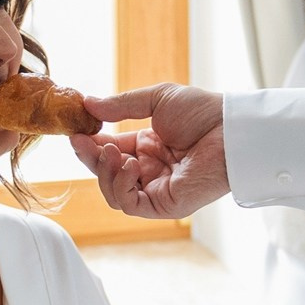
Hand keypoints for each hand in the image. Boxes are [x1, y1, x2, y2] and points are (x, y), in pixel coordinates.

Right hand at [71, 84, 228, 218]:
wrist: (230, 129)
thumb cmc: (203, 112)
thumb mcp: (156, 99)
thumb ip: (121, 105)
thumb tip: (88, 104)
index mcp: (148, 147)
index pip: (109, 151)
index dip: (90, 144)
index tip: (74, 131)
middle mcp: (150, 170)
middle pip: (106, 173)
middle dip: (90, 157)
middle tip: (80, 140)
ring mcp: (157, 189)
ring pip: (113, 193)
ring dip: (104, 172)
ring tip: (112, 151)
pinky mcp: (164, 206)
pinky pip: (130, 205)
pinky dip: (120, 186)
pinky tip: (128, 165)